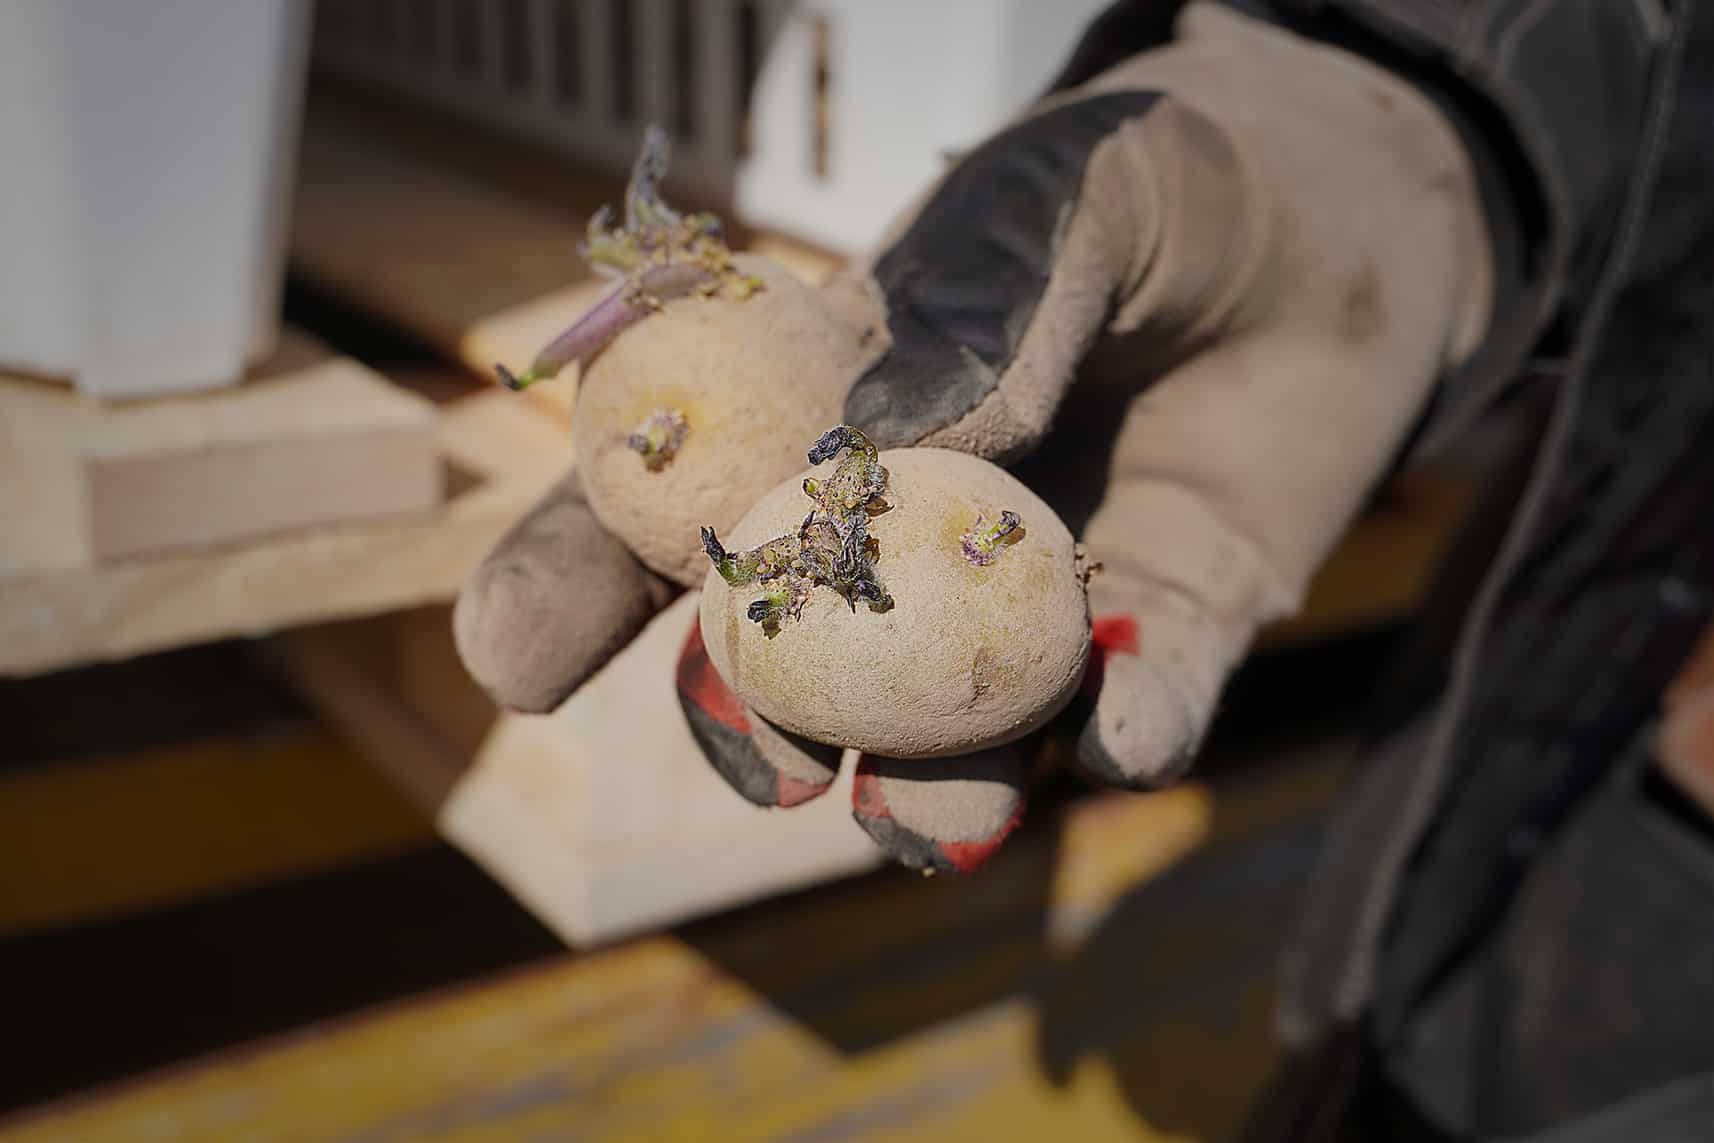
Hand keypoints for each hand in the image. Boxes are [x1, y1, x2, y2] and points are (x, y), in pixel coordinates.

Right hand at [455, 2, 1493, 871]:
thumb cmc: (1163, 177)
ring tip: (927, 810)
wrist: (1355, 203)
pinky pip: (1133, 719)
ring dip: (917, 791)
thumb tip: (875, 445)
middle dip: (744, 726)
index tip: (510, 660)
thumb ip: (971, 307)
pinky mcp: (1174, 634)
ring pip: (939, 737)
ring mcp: (1036, 601)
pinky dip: (1120, 741)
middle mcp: (908, 535)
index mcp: (827, 415)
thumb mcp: (1061, 201)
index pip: (672, 509)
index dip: (579, 583)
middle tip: (763, 754)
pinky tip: (1124, 726)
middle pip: (781, 661)